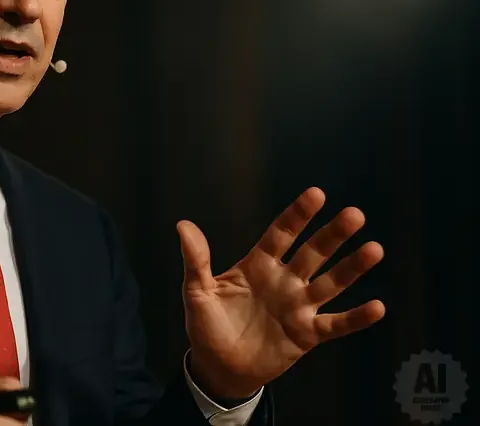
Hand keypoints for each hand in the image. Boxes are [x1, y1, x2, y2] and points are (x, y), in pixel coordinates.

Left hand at [178, 187, 384, 398]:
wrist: (218, 366)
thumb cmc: (208, 325)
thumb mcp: (197, 291)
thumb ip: (196, 260)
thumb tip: (183, 225)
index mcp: (258, 266)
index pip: (281, 234)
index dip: (297, 215)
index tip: (316, 194)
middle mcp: (284, 281)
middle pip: (313, 253)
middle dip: (333, 235)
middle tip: (354, 214)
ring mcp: (299, 306)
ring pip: (331, 283)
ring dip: (352, 268)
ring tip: (374, 249)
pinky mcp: (307, 334)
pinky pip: (336, 324)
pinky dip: (356, 318)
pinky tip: (378, 306)